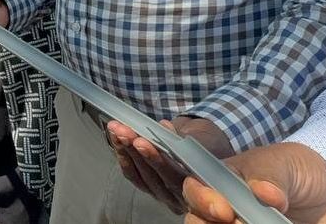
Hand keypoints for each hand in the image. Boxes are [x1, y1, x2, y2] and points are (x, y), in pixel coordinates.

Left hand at [108, 116, 234, 214]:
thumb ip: (187, 139)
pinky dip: (124, 156)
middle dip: (135, 150)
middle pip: (155, 177)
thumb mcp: (206, 140)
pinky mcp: (151, 189)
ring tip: (116, 130)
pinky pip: (134, 176)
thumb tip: (163, 127)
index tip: (142, 141)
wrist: (208, 150)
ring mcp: (164, 195)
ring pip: (141, 176)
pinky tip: (116, 138)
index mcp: (198, 188)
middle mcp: (180, 198)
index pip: (175, 176)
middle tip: (123, 131)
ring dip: (126, 151)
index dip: (156, 159)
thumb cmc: (209, 145)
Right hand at [183, 142, 325, 223]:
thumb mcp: (284, 162)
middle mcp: (225, 208)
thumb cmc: (297, 170)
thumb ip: (271, 174)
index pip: (196, 189)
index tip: (224, 210)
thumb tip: (265, 193)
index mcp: (223, 181)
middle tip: (237, 223)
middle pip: (197, 219)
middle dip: (206, 223)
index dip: (201, 199)